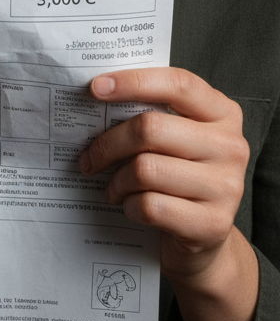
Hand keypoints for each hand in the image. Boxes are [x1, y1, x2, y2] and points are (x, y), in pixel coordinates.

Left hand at [79, 67, 248, 285]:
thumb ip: (147, 113)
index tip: (95, 87)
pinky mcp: (213, 223)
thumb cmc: (176, 174)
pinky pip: (150, 205)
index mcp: (222, 113)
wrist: (203, 238)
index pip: (178, 84)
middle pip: (150, 128)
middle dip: (108, 144)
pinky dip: (128, 206)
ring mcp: (226, 186)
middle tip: (88, 158)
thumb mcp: (172, 138)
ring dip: (116, 181)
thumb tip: (93, 95)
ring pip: (145, 169)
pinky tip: (129, 206)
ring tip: (112, 187)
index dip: (134, 82)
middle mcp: (231, 146)